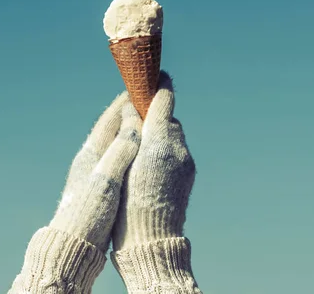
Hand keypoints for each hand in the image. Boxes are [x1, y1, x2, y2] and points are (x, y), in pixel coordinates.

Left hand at [8, 93, 141, 293]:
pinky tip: (138, 152)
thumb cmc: (88, 213)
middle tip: (145, 97)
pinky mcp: (101, 186)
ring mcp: (94, 172)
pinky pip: (118, 157)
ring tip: (145, 119)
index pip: (109, 120)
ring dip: (129, 129)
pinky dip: (130, 148)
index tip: (139, 86)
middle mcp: (90, 159)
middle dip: (128, 112)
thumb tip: (134, 122)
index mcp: (90, 153)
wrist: (74, 246)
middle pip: (111, 128)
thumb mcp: (106, 180)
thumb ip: (120, 151)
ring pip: (115, 142)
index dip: (124, 102)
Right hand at [110, 72, 201, 293]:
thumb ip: (134, 131)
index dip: (159, 85)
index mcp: (162, 141)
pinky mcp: (187, 179)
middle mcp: (179, 149)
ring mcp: (186, 165)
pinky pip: (176, 154)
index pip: (164, 101)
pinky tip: (147, 166)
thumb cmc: (130, 203)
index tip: (156, 73)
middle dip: (154, 115)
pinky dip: (163, 151)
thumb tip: (136, 109)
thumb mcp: (126, 161)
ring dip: (159, 135)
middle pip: (168, 119)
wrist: (152, 241)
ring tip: (138, 146)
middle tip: (135, 116)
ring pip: (172, 138)